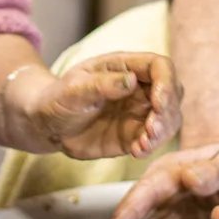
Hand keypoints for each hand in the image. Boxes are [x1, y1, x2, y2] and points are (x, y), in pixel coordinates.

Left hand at [10, 53, 180, 160]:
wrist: (47, 125)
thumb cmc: (57, 98)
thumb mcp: (73, 89)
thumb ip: (101, 85)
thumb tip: (131, 80)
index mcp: (125, 67)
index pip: (161, 67)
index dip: (166, 83)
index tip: (158, 103)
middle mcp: (138, 88)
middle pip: (172, 93)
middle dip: (167, 112)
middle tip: (152, 129)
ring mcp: (138, 112)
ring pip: (168, 119)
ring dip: (163, 132)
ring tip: (144, 144)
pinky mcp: (134, 135)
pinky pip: (152, 140)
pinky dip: (151, 147)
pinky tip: (137, 152)